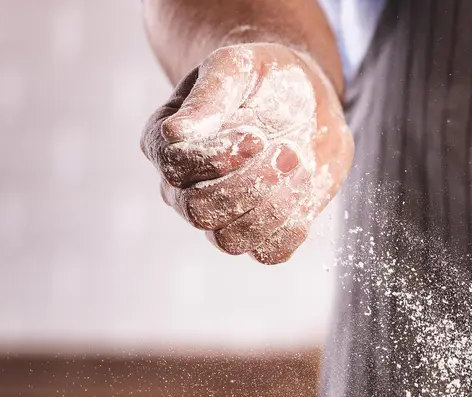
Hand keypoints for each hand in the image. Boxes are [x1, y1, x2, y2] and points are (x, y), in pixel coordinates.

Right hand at [141, 42, 351, 263]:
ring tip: (299, 164)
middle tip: (287, 151)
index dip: (217, 158)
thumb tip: (176, 133)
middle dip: (249, 184)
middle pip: (198, 210)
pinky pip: (269, 254)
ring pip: (230, 240)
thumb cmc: (262, 79)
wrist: (305, 100)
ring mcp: (220, 217)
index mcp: (166, 143)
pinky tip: (303, 189)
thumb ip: (209, 96)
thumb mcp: (237, 68)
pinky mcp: (260, 234)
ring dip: (273, 206)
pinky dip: (292, 226)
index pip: (175, 167)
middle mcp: (183, 188)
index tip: (255, 135)